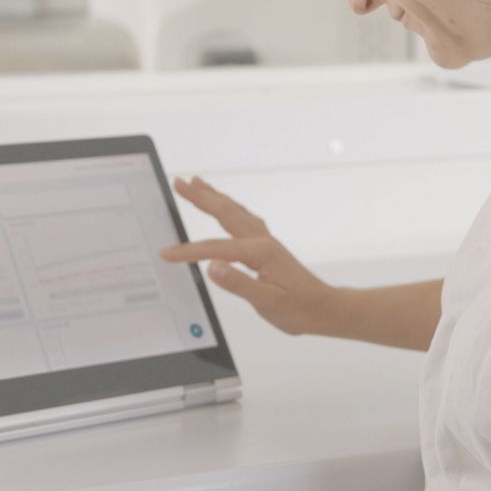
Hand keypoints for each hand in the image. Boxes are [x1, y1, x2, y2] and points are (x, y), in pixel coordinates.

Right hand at [158, 176, 339, 335]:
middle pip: (225, 212)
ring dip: (214, 196)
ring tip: (197, 184)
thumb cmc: (299, 308)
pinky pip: (243, 218)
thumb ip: (238, 283)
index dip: (188, 251)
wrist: (324, 309)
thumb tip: (213, 267)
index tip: (166, 253)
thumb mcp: (267, 302)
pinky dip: (229, 208)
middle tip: (178, 182)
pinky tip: (227, 208)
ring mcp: (265, 241)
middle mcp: (262, 241)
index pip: (215, 249)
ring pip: (235, 211)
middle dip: (200, 196)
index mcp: (259, 252)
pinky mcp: (268, 247)